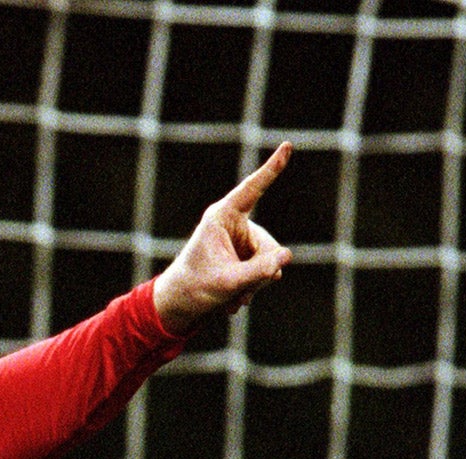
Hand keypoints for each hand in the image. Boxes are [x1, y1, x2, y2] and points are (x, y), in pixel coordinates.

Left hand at [152, 142, 292, 335]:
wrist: (179, 306)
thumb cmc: (193, 290)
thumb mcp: (227, 283)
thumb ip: (258, 271)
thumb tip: (286, 257)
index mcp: (222, 218)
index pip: (252, 190)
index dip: (271, 169)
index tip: (287, 145)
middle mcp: (234, 224)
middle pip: (269, 245)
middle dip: (260, 272)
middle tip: (238, 292)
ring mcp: (241, 240)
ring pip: (269, 261)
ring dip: (254, 284)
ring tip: (231, 296)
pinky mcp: (245, 254)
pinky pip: (264, 270)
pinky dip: (251, 287)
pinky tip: (232, 298)